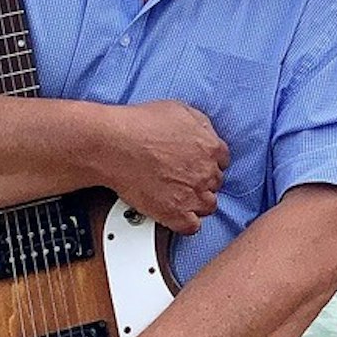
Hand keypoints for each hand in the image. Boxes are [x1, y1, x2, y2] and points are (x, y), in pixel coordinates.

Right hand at [96, 99, 226, 232]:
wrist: (114, 145)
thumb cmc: (140, 125)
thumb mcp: (179, 109)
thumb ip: (200, 124)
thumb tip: (205, 132)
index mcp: (210, 147)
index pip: (222, 160)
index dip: (207, 162)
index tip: (197, 164)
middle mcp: (205, 172)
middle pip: (215, 183)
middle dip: (201, 180)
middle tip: (183, 177)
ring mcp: (191, 195)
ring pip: (208, 206)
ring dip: (197, 202)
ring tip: (179, 195)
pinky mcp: (174, 213)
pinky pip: (192, 226)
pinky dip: (185, 222)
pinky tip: (175, 213)